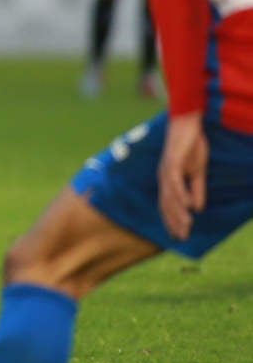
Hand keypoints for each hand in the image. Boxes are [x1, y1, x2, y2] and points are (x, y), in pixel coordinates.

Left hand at [157, 111, 208, 241]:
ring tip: (187, 225)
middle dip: (174, 221)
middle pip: (167, 204)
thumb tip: (197, 208)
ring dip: (178, 211)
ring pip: (170, 195)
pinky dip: (179, 193)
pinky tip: (186, 205)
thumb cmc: (191, 147)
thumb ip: (196, 190)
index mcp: (169, 180)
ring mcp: (166, 169)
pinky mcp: (172, 161)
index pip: (168, 204)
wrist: (188, 125)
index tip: (178, 236)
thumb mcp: (198, 172)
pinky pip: (174, 180)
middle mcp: (164, 177)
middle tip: (182, 237)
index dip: (172, 220)